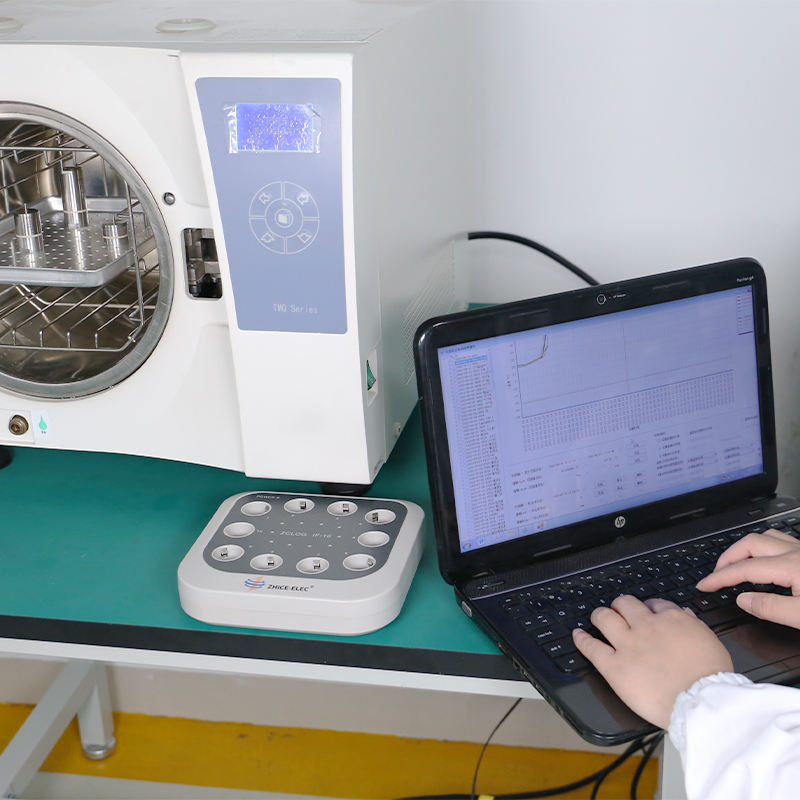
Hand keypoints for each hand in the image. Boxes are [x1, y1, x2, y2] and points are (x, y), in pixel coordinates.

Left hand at [572, 595, 732, 728]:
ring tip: (597, 617)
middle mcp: (646, 627)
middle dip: (620, 605)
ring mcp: (628, 645)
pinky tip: (577, 636)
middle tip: (618, 611)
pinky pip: (592, 647)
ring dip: (600, 615)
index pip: (654, 604)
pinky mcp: (615, 666)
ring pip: (604, 617)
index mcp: (672, 620)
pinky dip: (582, 640)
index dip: (648, 608)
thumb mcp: (711, 642)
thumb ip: (694, 626)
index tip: (646, 613)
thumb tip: (684, 615)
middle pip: (625, 604)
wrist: (702, 703)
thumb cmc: (712, 679)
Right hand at [696, 528, 799, 628]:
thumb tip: (743, 600)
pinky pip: (780, 541)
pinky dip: (763, 548)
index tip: (704, 586)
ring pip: (766, 537)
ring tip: (735, 565)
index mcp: (792, 567)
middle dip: (728, 558)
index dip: (720, 577)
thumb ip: (772, 609)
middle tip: (716, 575)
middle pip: (750, 543)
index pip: (746, 569)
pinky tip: (764, 561)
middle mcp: (797, 552)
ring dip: (745, 549)